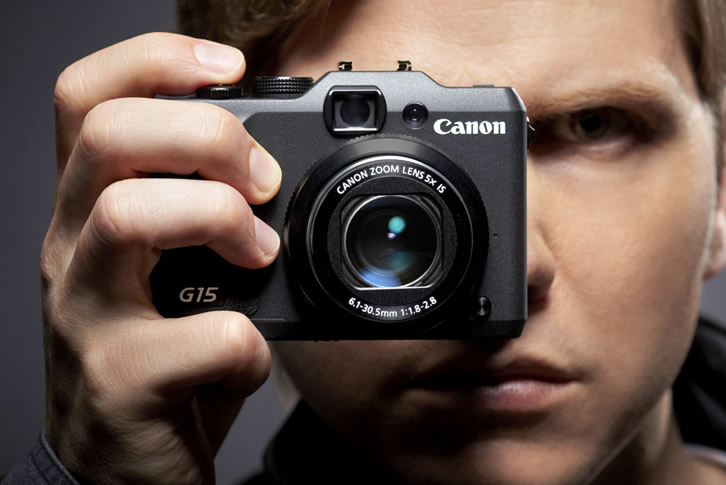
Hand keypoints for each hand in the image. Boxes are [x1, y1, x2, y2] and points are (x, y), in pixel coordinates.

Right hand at [41, 33, 278, 483]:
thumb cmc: (157, 356)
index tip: (227, 68)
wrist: (120, 465)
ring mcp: (87, 316)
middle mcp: (72, 251)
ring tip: (258, 256)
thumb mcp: (169, 271)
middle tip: (260, 182)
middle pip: (108, 137)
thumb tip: (276, 171)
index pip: (87, 99)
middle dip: (203, 136)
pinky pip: (201, 337)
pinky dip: (246, 343)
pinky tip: (246, 357)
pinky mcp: (120, 380)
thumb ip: (201, 216)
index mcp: (90, 212)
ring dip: (220, 221)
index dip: (153, 61)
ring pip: (128, 214)